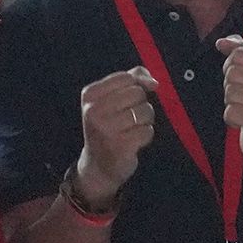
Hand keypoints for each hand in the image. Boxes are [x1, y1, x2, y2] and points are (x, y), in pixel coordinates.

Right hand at [75, 67, 158, 207]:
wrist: (98, 165)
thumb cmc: (108, 126)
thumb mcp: (111, 98)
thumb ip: (132, 79)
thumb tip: (153, 82)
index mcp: (89, 95)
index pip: (126, 77)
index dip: (138, 84)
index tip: (134, 97)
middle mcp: (94, 111)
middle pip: (137, 93)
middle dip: (141, 104)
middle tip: (130, 118)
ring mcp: (106, 129)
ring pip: (144, 111)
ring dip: (145, 120)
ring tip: (132, 129)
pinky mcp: (120, 146)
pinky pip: (147, 130)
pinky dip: (146, 135)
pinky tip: (134, 141)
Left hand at [216, 35, 242, 176]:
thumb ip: (240, 53)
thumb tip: (222, 42)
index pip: (238, 55)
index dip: (231, 68)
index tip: (242, 81)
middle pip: (232, 73)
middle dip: (230, 88)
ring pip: (230, 93)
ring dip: (231, 104)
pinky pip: (230, 112)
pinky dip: (232, 119)